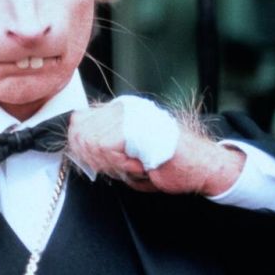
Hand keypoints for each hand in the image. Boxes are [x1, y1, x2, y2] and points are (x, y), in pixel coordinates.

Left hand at [68, 99, 244, 195]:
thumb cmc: (166, 162)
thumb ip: (102, 144)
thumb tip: (76, 146)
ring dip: (109, 163)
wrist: (199, 166)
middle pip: (80, 132)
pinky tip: (138, 165)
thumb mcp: (127, 152)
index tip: (96, 162)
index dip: (79, 146)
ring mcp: (130, 113)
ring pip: (91, 141)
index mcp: (120, 109)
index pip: (79, 120)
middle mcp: (123, 107)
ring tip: (133, 165)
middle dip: (93, 158)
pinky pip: (106, 148)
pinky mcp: (135, 125)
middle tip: (118, 167)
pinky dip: (119, 164)